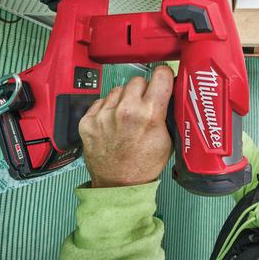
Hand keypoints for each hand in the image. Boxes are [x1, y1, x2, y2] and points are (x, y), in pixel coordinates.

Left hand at [78, 65, 174, 187]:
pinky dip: (107, 109)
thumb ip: (167, 113)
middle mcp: (125, 110)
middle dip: (143, 90)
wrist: (117, 185)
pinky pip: (101, 101)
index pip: (160, 74)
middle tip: (144, 106)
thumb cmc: (143, 165)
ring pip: (118, 89)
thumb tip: (170, 93)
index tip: (163, 80)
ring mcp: (104, 115)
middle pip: (138, 80)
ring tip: (127, 118)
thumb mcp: (168, 139)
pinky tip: (113, 123)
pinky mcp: (88, 121)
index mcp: (149, 114)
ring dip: (124, 99)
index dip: (163, 77)